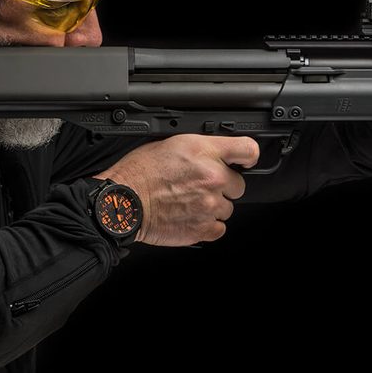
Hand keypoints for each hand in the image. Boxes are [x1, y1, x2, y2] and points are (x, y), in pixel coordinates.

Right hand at [95, 134, 259, 245]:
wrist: (123, 202)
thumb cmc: (139, 173)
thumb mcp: (170, 144)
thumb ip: (201, 149)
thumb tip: (216, 154)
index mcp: (204, 152)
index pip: (247, 150)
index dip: (248, 157)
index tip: (244, 162)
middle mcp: (212, 177)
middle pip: (239, 185)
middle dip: (223, 186)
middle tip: (198, 186)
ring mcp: (210, 205)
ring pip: (228, 208)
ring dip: (213, 207)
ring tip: (189, 202)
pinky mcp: (204, 228)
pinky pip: (220, 228)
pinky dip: (208, 225)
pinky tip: (190, 217)